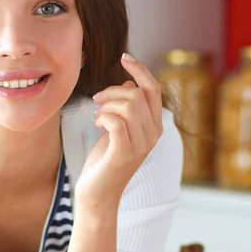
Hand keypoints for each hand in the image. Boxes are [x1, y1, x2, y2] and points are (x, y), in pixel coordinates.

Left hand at [74, 53, 163, 210]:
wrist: (97, 194)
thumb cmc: (104, 161)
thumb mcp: (117, 130)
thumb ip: (126, 109)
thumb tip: (130, 83)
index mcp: (154, 127)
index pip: (153, 89)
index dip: (140, 69)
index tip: (124, 57)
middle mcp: (152, 136)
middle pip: (137, 94)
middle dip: (112, 91)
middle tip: (96, 101)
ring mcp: (140, 146)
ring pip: (128, 105)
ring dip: (107, 105)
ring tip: (97, 116)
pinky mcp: (124, 154)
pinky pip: (117, 122)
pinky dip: (103, 117)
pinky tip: (97, 124)